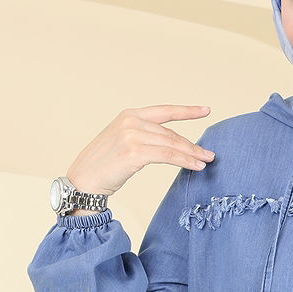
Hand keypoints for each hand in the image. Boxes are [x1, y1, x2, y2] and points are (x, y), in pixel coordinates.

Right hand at [66, 104, 216, 197]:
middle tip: (209, 154)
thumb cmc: (102, 167)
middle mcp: (131, 121)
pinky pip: (167, 155)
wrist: (83, 181)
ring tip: (206, 161)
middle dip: (192, 145)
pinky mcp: (134, 152)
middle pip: (171, 133)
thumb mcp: (122, 143)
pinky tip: (195, 166)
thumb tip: (169, 144)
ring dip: (192, 154)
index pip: (164, 111)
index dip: (187, 111)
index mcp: (128, 115)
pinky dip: (184, 161)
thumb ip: (142, 137)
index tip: (205, 110)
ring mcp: (132, 135)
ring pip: (172, 144)